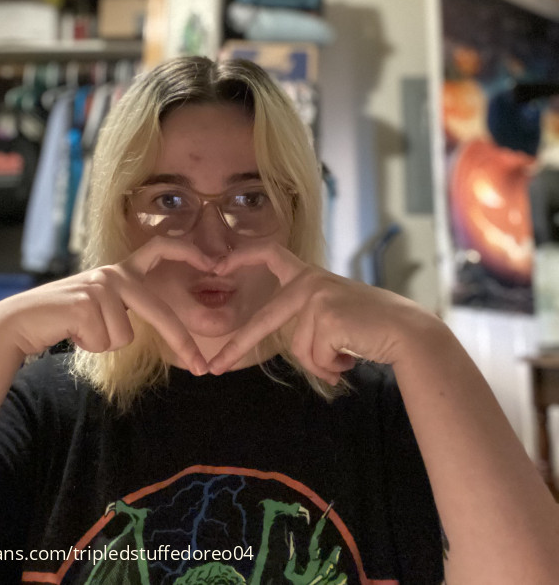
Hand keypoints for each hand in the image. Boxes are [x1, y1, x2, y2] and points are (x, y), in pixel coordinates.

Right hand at [0, 239, 214, 374]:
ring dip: (104, 343)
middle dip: (180, 341)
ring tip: (81, 330)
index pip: (161, 248)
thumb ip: (126, 306)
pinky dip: (90, 345)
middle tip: (201, 367)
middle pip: (157, 311)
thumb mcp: (101, 306)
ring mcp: (100, 286)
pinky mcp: (85, 303)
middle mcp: (113, 273)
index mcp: (121, 271)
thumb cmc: (65, 318)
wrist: (21, 321)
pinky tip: (71, 332)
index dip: (189, 251)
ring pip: (125, 336)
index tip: (215, 263)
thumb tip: (157, 322)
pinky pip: (106, 341)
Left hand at [206, 242, 435, 382]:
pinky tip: (350, 357)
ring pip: (300, 349)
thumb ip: (309, 319)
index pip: (270, 253)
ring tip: (345, 355)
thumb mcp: (334, 314)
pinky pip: (315, 358)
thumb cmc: (372, 326)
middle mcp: (310, 283)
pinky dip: (331, 367)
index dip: (242, 256)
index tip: (216, 267)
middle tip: (214, 367)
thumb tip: (299, 353)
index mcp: (310, 276)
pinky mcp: (327, 318)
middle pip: (266, 319)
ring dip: (321, 363)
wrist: (407, 332)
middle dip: (238, 346)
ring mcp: (318, 299)